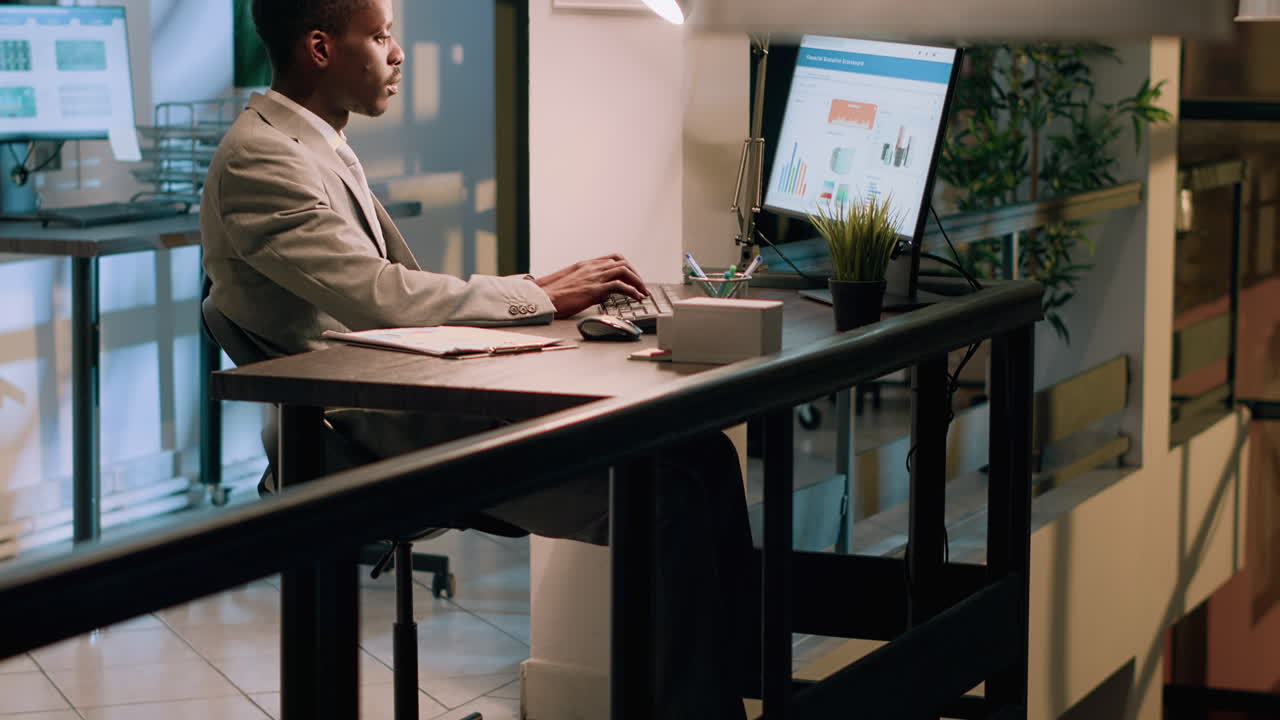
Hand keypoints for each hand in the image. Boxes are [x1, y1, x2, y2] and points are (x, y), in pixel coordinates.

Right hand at [533, 254, 648, 318]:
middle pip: (622, 263)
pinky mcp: (594, 289)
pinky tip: (637, 298)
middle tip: (642, 287)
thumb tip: (600, 291)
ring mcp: (594, 277)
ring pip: (624, 271)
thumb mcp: (572, 283)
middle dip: (635, 274)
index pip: (613, 258)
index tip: (633, 278)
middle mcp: (592, 267)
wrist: (542, 298)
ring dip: (638, 282)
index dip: (627, 267)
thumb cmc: (553, 294)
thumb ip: (587, 283)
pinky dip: (632, 291)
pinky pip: (620, 286)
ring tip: (643, 293)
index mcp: (586, 265)